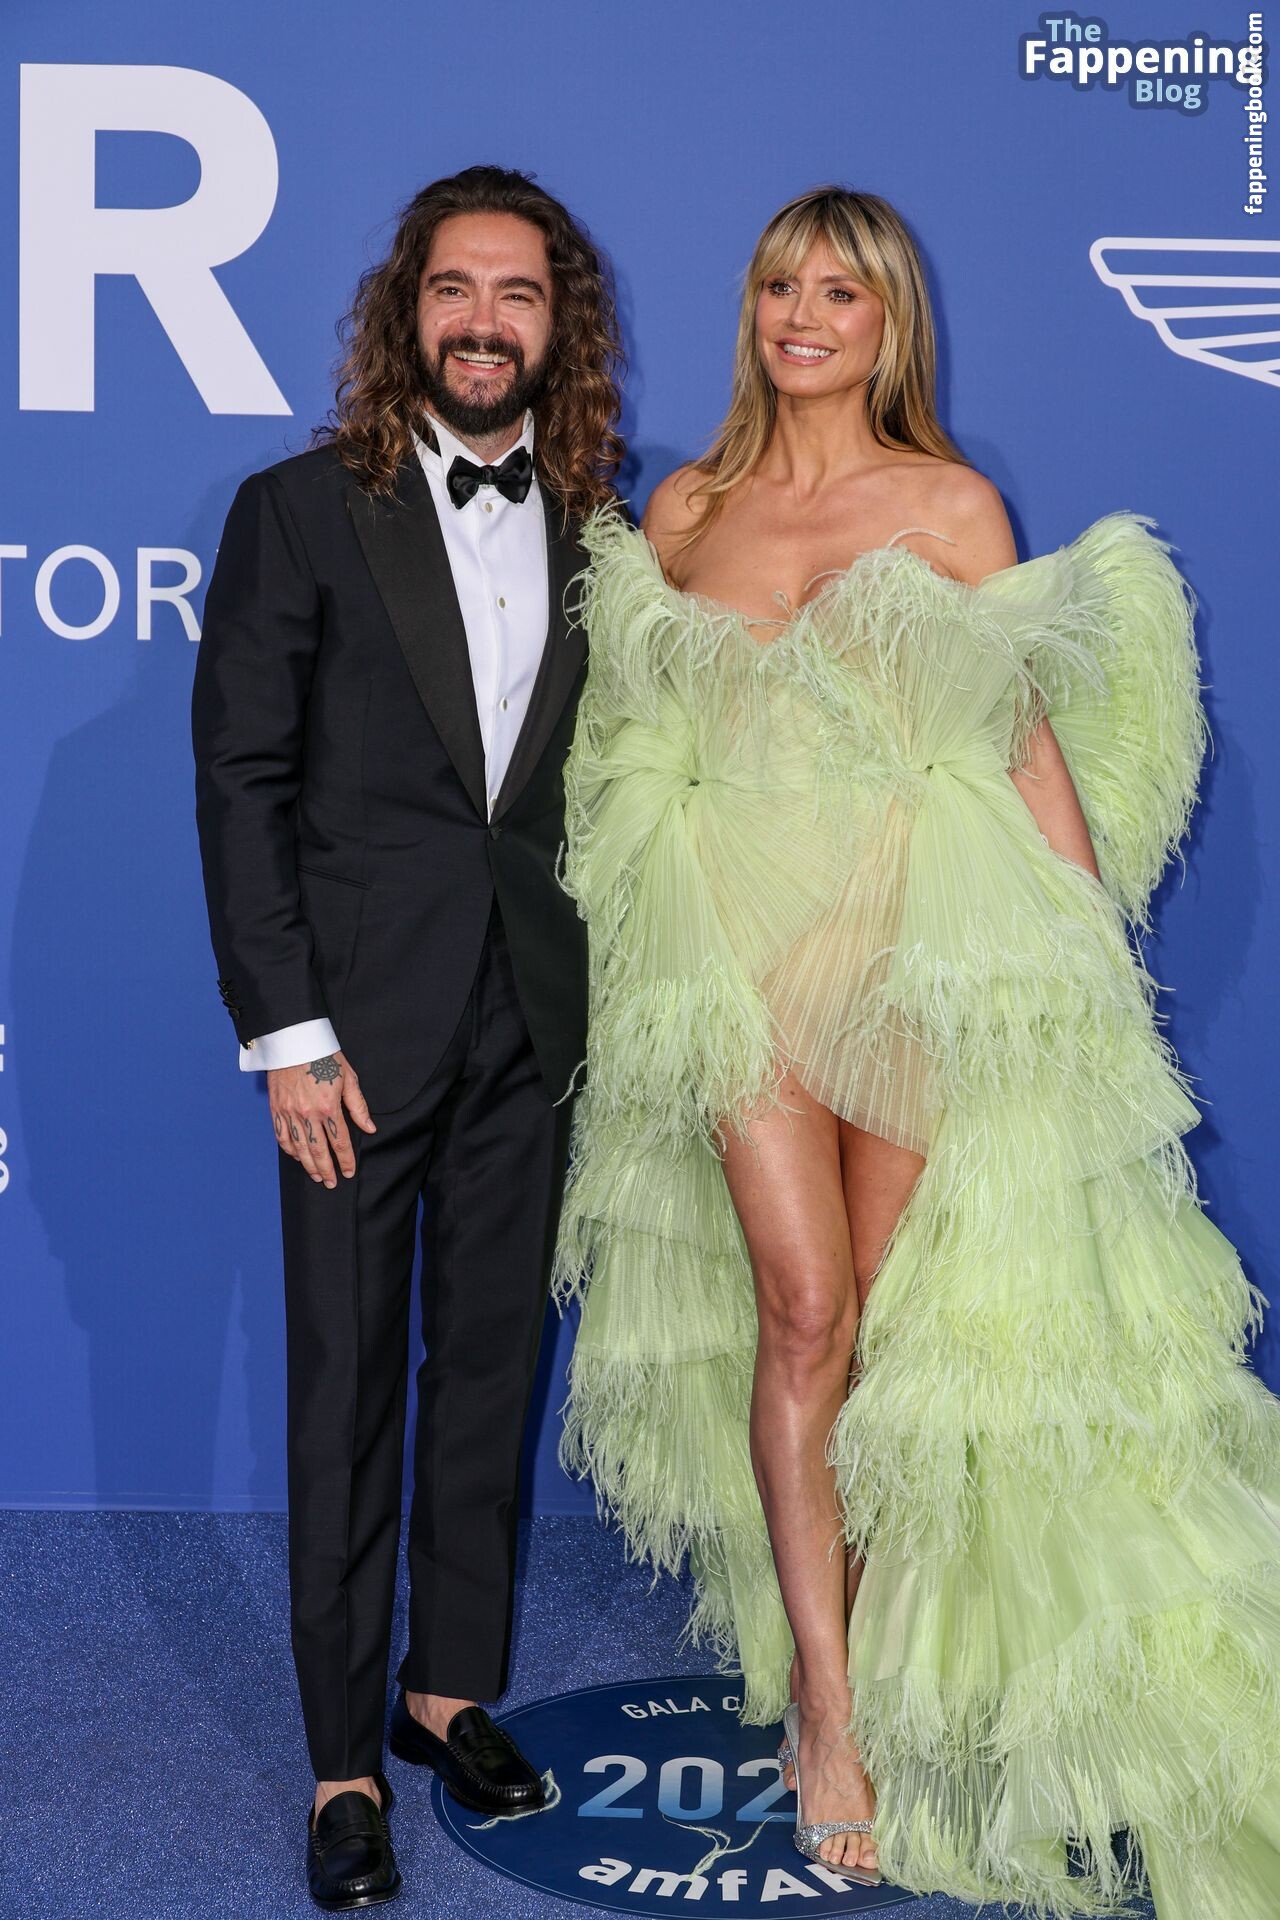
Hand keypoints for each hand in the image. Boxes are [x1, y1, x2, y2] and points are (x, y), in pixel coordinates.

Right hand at [269, 1052, 375, 1186]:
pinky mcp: (276, 1108)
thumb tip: (369, 1128)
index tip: (348, 1172)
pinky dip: (289, 1150)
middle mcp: (308, 1114)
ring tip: (316, 1176)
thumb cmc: (324, 1056)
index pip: (340, 1142)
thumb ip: (358, 1106)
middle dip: (327, 1170)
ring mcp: (290, 1112)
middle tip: (331, 1183)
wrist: (293, 1040)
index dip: (345, 1160)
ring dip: (308, 1165)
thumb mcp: (348, 1078)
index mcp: (329, 1107)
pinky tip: (297, 1157)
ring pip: (299, 1148)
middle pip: (319, 1151)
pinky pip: (281, 1136)